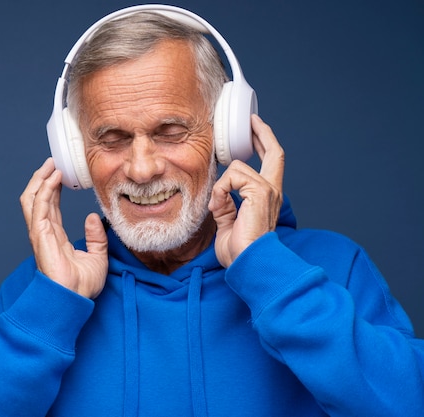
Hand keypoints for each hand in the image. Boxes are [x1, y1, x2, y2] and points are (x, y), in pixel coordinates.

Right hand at [20, 158, 108, 298]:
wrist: (74, 299)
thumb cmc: (82, 286)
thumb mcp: (97, 256)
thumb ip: (96, 237)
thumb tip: (92, 218)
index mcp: (55, 237)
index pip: (50, 206)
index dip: (53, 188)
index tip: (60, 173)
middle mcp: (44, 233)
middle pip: (38, 199)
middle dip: (43, 179)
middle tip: (53, 162)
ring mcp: (40, 234)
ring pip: (32, 199)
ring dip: (40, 180)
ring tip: (51, 165)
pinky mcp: (40, 236)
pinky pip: (39, 207)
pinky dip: (44, 190)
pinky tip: (53, 178)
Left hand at [208, 115, 284, 267]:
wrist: (248, 263)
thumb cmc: (240, 250)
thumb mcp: (228, 222)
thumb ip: (226, 204)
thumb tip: (219, 191)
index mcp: (267, 198)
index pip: (271, 164)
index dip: (264, 144)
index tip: (255, 130)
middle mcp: (273, 191)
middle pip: (275, 152)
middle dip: (262, 133)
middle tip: (252, 122)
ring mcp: (268, 191)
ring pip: (238, 167)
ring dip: (221, 185)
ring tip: (218, 206)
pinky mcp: (260, 193)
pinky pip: (232, 178)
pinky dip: (220, 190)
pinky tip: (219, 206)